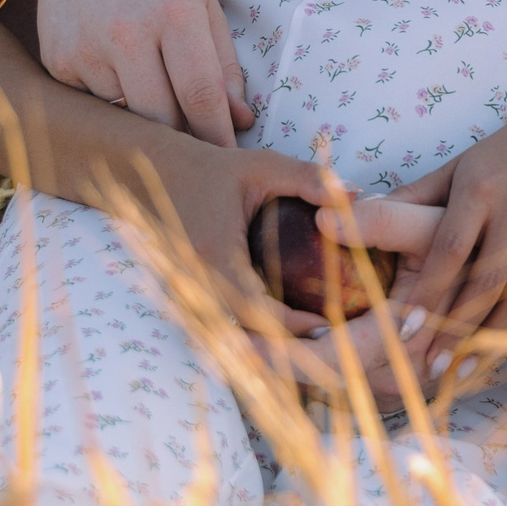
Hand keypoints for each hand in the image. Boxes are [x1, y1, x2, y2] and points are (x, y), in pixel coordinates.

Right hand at [36, 0, 249, 145]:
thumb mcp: (205, 4)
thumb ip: (224, 64)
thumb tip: (239, 121)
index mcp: (176, 15)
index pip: (202, 96)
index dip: (218, 135)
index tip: (231, 158)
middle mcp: (127, 33)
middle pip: (161, 118)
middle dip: (185, 141)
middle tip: (203, 155)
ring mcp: (85, 47)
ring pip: (124, 115)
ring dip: (146, 120)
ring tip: (160, 106)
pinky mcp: (55, 58)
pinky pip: (91, 102)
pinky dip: (110, 102)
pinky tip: (118, 76)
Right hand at [142, 138, 345, 339]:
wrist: (151, 174)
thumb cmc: (211, 169)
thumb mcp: (263, 166)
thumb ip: (309, 179)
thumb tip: (355, 196)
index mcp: (212, 255)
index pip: (255, 309)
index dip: (292, 324)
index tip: (329, 322)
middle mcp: (194, 281)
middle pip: (243, 331)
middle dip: (284, 339)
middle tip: (327, 332)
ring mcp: (184, 291)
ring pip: (229, 330)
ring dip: (265, 338)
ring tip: (307, 331)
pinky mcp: (185, 293)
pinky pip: (220, 319)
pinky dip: (248, 326)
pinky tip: (279, 319)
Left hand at [376, 108, 506, 371]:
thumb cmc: (499, 155)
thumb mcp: (452, 170)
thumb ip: (406, 201)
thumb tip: (340, 221)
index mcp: (479, 191)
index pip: (450, 250)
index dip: (429, 294)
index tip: (406, 332)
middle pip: (486, 282)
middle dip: (458, 330)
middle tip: (432, 367)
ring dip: (491, 338)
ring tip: (463, 370)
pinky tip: (502, 347)